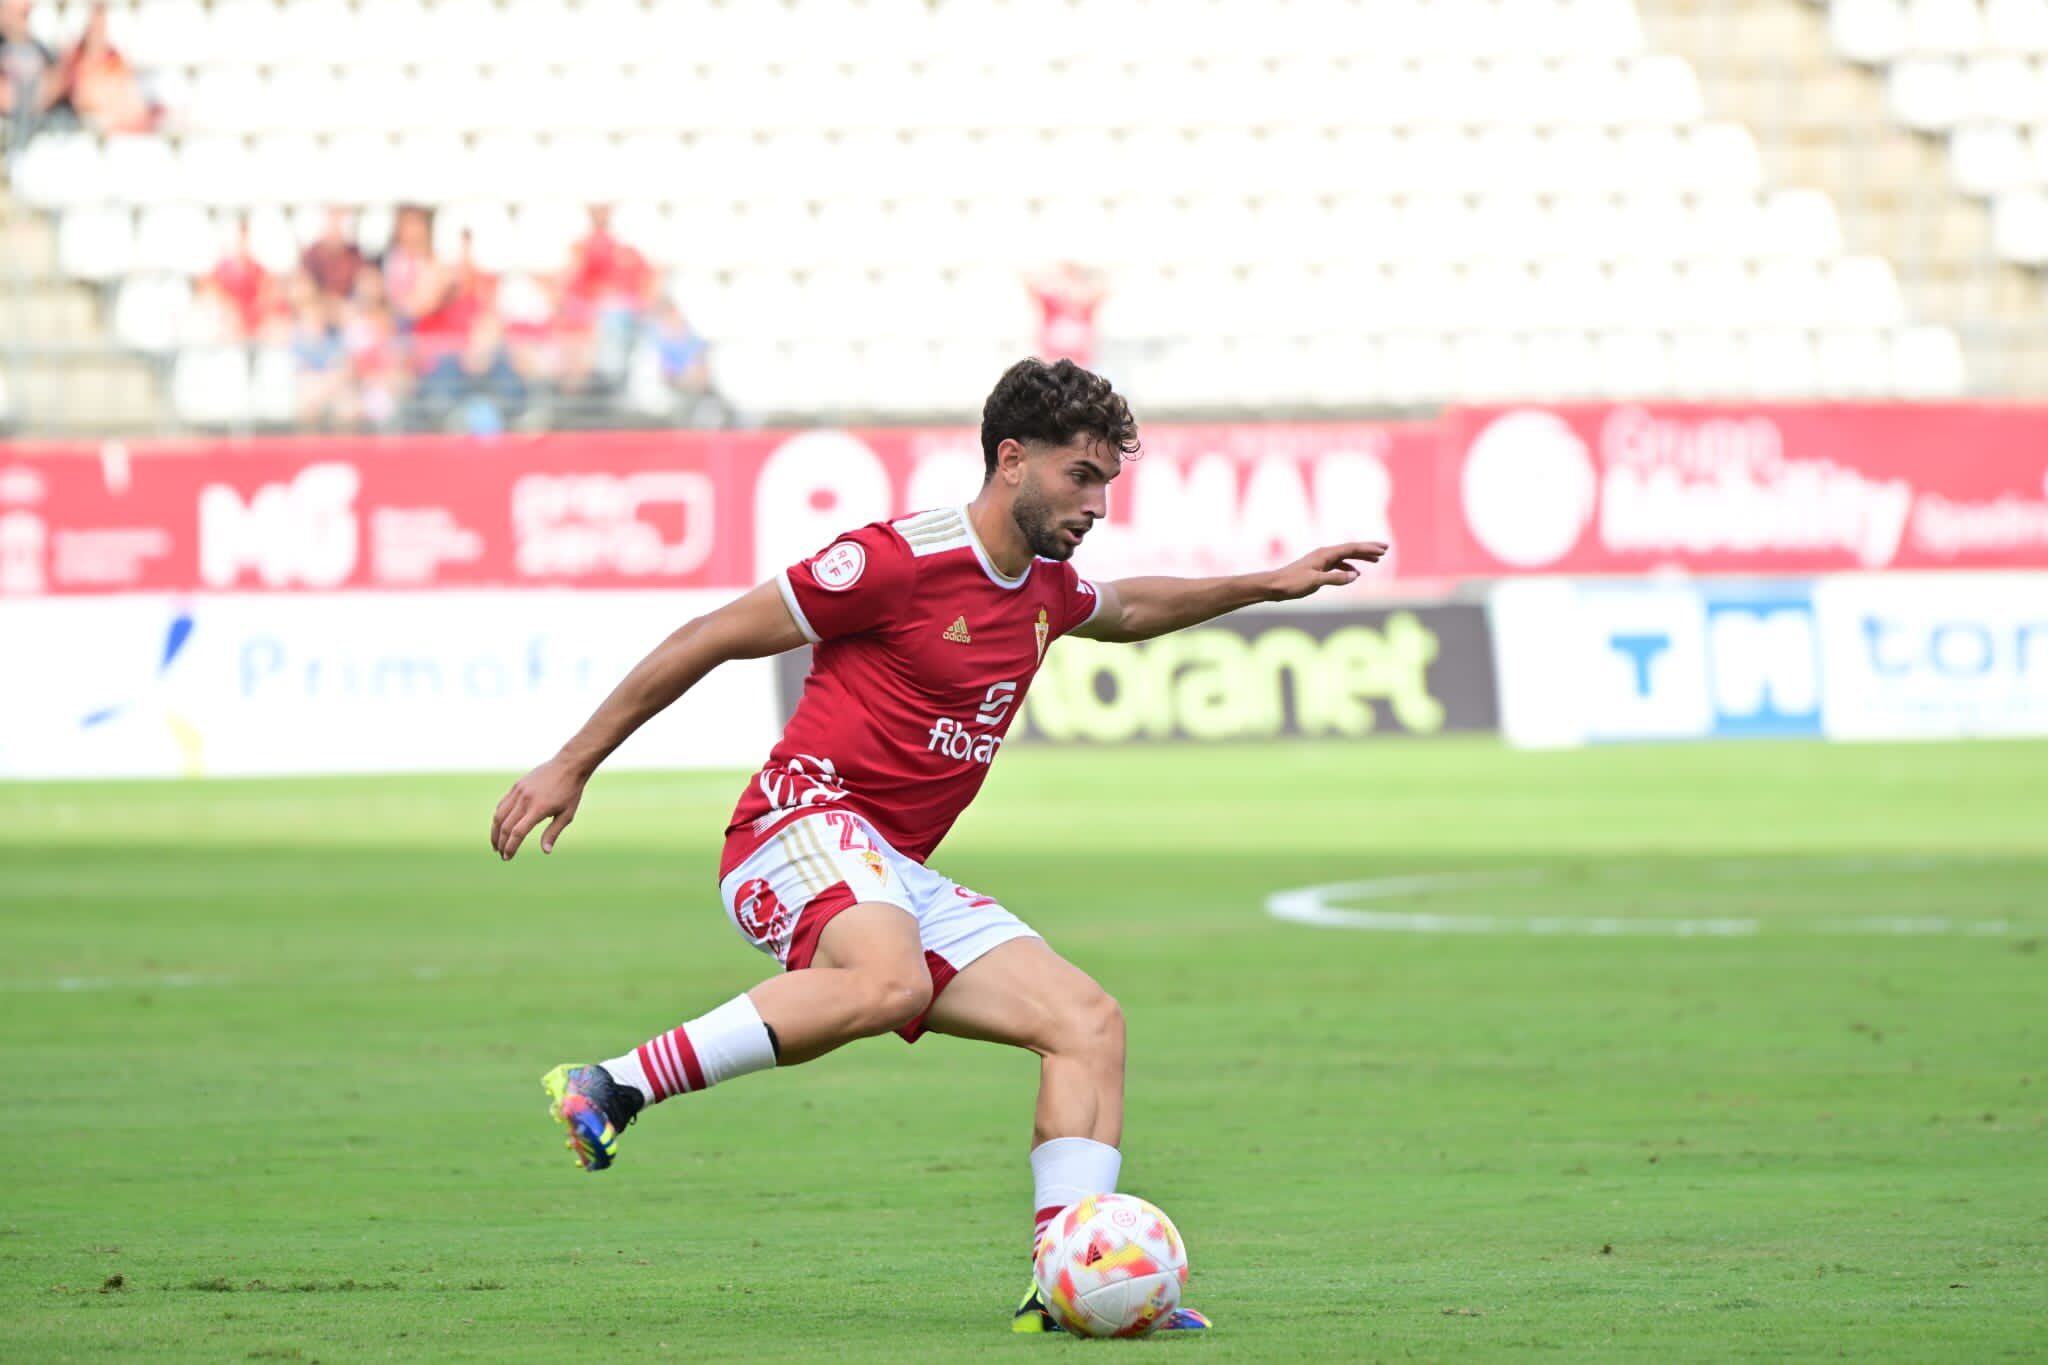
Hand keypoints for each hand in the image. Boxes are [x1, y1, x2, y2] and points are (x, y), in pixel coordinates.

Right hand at [490, 757, 586, 860]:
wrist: (568, 765)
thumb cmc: (570, 791)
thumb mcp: (567, 814)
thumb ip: (553, 832)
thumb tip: (545, 851)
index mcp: (538, 808)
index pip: (518, 832)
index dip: (510, 847)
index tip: (507, 857)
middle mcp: (525, 799)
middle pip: (505, 826)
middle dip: (501, 843)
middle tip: (501, 854)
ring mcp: (519, 791)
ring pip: (499, 814)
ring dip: (495, 831)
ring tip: (496, 844)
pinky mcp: (517, 785)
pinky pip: (503, 803)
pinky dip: (498, 816)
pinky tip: (500, 825)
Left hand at [1266, 541, 1389, 600]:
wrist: (1274, 586)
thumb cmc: (1292, 583)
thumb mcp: (1315, 582)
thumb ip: (1335, 578)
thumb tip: (1355, 576)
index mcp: (1325, 554)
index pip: (1352, 548)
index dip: (1369, 548)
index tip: (1384, 549)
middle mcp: (1324, 554)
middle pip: (1351, 548)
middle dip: (1369, 549)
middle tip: (1385, 549)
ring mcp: (1321, 560)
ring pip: (1346, 556)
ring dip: (1361, 557)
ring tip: (1377, 560)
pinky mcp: (1318, 568)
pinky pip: (1338, 565)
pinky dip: (1349, 567)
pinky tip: (1356, 574)